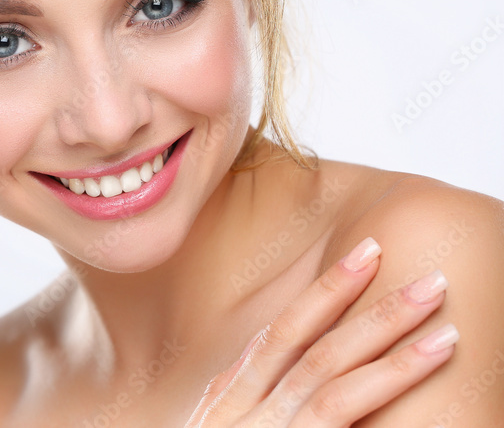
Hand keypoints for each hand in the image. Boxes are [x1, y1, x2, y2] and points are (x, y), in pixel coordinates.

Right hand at [184, 237, 456, 426]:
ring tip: (441, 317)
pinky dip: (389, 381)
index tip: (362, 259)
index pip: (280, 334)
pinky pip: (343, 410)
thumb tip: (245, 380)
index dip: (324, 294)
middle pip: (309, 341)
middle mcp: (244, 406)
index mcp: (228, 399)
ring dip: (391, 337)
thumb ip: (231, 407)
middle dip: (363, 301)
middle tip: (416, 272)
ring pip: (332, 371)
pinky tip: (428, 360)